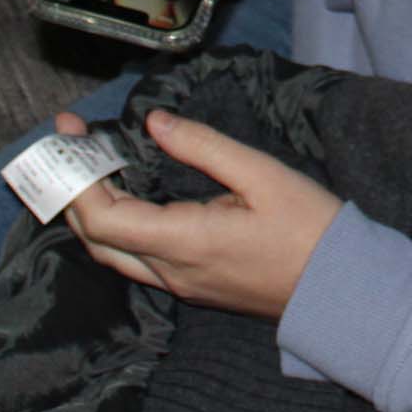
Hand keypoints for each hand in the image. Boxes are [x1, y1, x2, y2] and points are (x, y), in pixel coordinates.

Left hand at [58, 109, 343, 319]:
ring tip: (91, 163)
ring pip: (113, 252)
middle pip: (96, 239)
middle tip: (72, 144)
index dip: (77, 179)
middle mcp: (172, 271)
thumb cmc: (310, 228)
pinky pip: (136, 258)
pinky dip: (117, 224)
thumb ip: (203, 146)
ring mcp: (180, 284)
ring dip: (92, 210)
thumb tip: (155, 123)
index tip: (70, 135)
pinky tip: (127, 193)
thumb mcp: (262, 174)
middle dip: (73, 191)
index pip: (103, 218)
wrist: (341, 288)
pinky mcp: (193, 286)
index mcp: (184, 242)